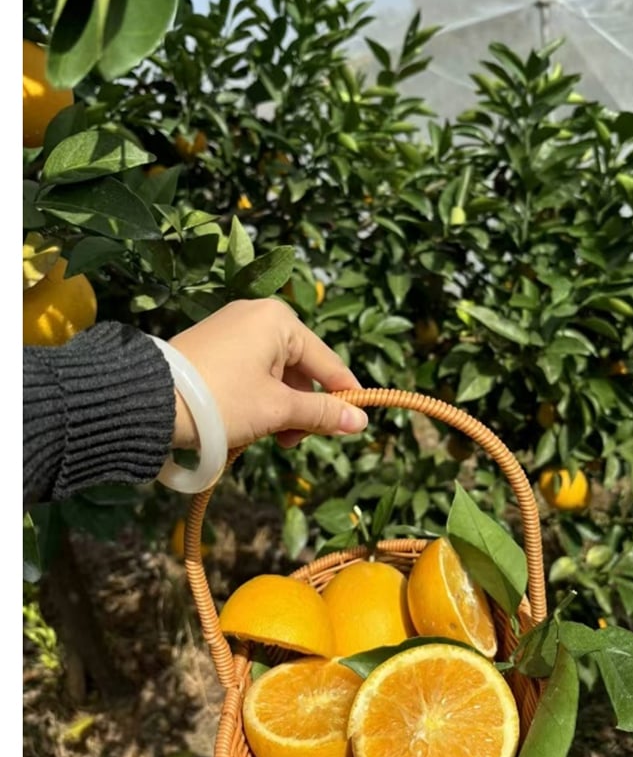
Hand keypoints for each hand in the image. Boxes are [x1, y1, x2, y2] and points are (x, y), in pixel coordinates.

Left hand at [167, 298, 368, 450]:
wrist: (148, 401)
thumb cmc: (222, 400)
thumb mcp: (277, 410)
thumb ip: (321, 413)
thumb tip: (361, 422)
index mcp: (279, 321)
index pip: (327, 362)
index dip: (343, 395)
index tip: (355, 425)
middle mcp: (258, 315)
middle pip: (300, 368)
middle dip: (300, 408)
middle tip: (289, 441)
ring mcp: (232, 327)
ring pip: (275, 373)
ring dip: (278, 408)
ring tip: (267, 437)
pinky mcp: (213, 344)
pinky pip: (251, 371)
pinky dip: (256, 398)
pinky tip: (246, 424)